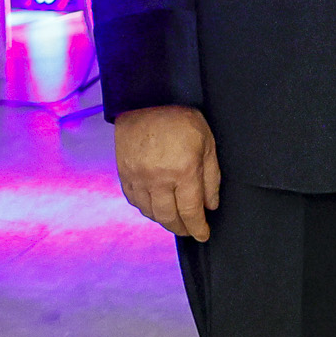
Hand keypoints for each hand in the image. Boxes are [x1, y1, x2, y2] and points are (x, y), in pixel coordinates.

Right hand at [114, 106, 219, 239]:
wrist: (147, 101)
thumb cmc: (182, 119)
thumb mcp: (207, 144)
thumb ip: (211, 177)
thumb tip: (210, 205)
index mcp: (183, 171)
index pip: (191, 211)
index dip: (198, 227)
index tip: (203, 235)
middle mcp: (158, 179)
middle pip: (169, 217)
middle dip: (182, 228)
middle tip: (191, 231)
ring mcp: (138, 178)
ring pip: (151, 212)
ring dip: (164, 220)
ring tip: (176, 220)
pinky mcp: (124, 174)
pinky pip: (135, 201)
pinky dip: (147, 209)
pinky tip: (157, 207)